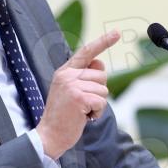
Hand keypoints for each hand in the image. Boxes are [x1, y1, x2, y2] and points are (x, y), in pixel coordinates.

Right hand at [36, 30, 120, 159]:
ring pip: (103, 90)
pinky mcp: (79, 97)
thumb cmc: (63, 115)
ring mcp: (72, 85)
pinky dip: (97, 112)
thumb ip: (84, 76)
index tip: (117, 33)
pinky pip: (102, 101)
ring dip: (97, 104)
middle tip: (82, 103)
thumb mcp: (70, 91)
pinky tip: (83, 116)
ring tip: (81, 111)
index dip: (103, 42)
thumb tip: (100, 63)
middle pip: (101, 76)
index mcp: (64, 71)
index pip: (86, 52)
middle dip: (98, 91)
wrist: (50, 134)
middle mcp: (67, 75)